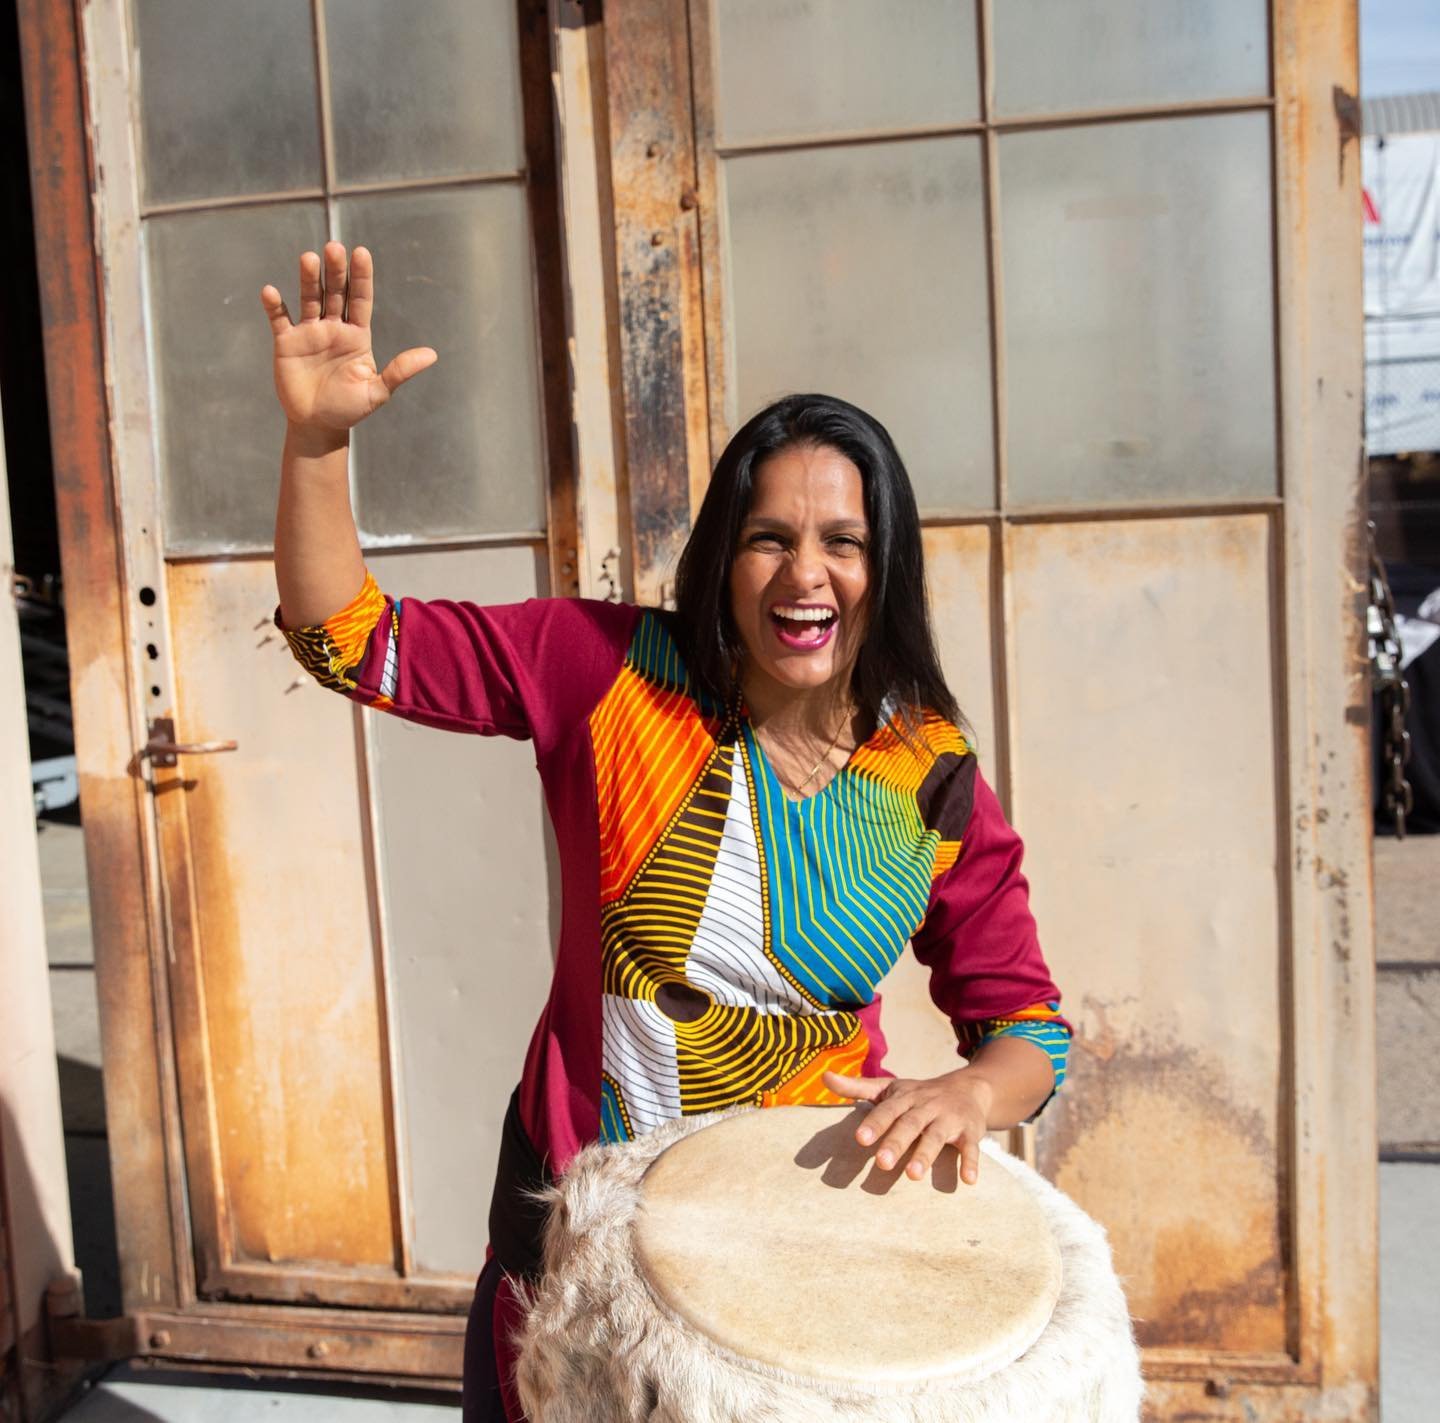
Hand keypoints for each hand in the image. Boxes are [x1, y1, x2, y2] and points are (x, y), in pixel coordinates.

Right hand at [259, 241, 436, 433]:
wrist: (318, 425)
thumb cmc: (349, 409)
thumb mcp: (377, 391)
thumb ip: (400, 371)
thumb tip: (432, 355)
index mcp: (358, 335)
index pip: (361, 299)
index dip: (361, 277)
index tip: (361, 253)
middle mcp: (334, 327)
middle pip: (335, 292)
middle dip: (335, 271)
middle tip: (334, 248)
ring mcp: (310, 332)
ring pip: (309, 299)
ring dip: (308, 279)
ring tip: (309, 258)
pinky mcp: (287, 342)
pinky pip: (280, 319)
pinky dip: (274, 306)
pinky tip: (270, 292)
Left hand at [822, 1068, 993, 1185]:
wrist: (969, 1087)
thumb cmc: (919, 1094)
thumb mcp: (889, 1088)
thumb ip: (857, 1087)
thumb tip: (823, 1076)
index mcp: (905, 1097)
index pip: (887, 1110)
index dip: (874, 1124)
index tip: (859, 1139)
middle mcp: (926, 1106)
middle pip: (910, 1124)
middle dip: (896, 1142)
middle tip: (881, 1164)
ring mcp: (949, 1119)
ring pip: (936, 1136)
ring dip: (926, 1155)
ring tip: (913, 1176)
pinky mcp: (970, 1131)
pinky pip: (971, 1147)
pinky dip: (970, 1162)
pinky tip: (968, 1180)